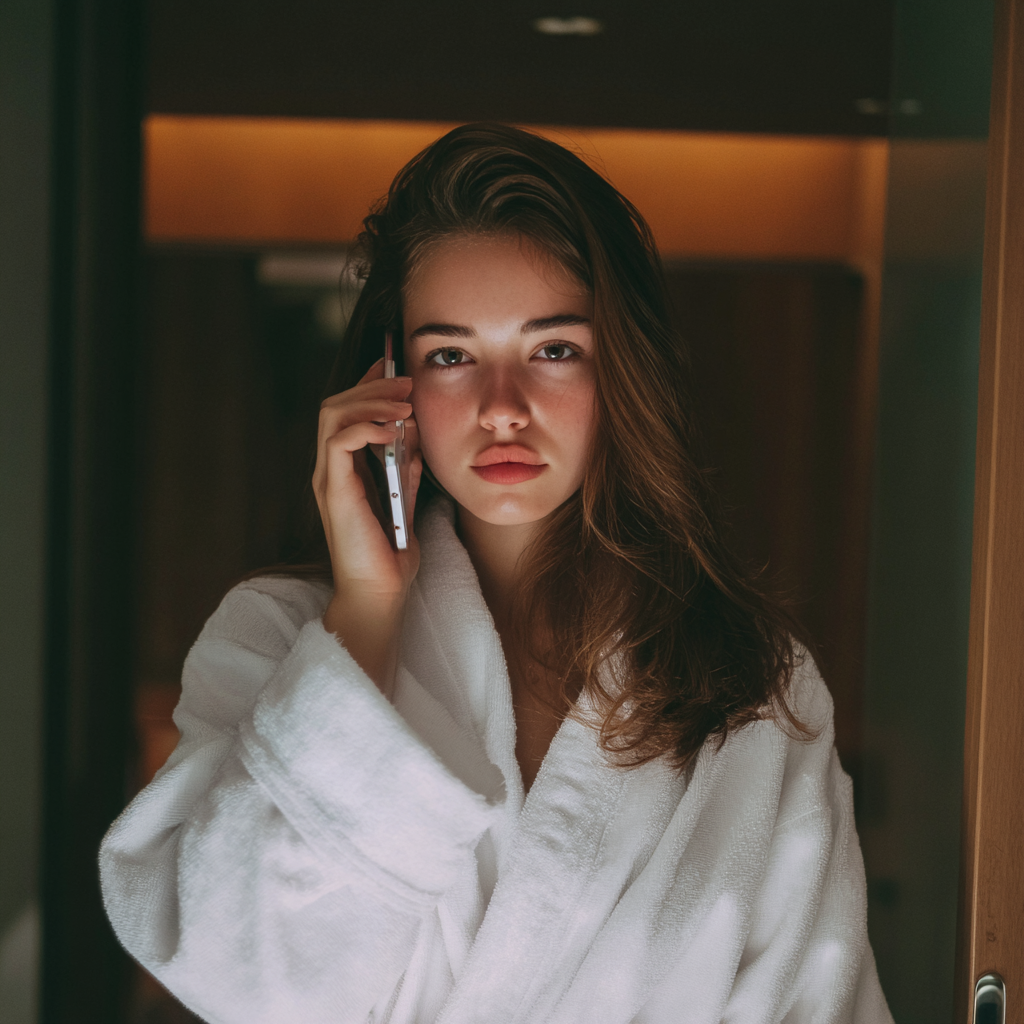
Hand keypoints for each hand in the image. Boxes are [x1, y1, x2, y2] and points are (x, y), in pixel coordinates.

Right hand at [313, 359, 422, 687]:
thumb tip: (414, 438)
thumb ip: (404, 470)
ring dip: (371, 400)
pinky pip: (340, 441)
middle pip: (336, 404)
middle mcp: (330, 470)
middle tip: (406, 381)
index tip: (394, 368)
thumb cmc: (390, 558)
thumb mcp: (405, 501)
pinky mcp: (334, 491)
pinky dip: (367, 426)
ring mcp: (329, 479)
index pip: (347, 412)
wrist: (380, 596)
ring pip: (333, 414)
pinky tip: (394, 430)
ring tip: (404, 402)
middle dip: (372, 385)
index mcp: (345, 471)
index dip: (368, 384)